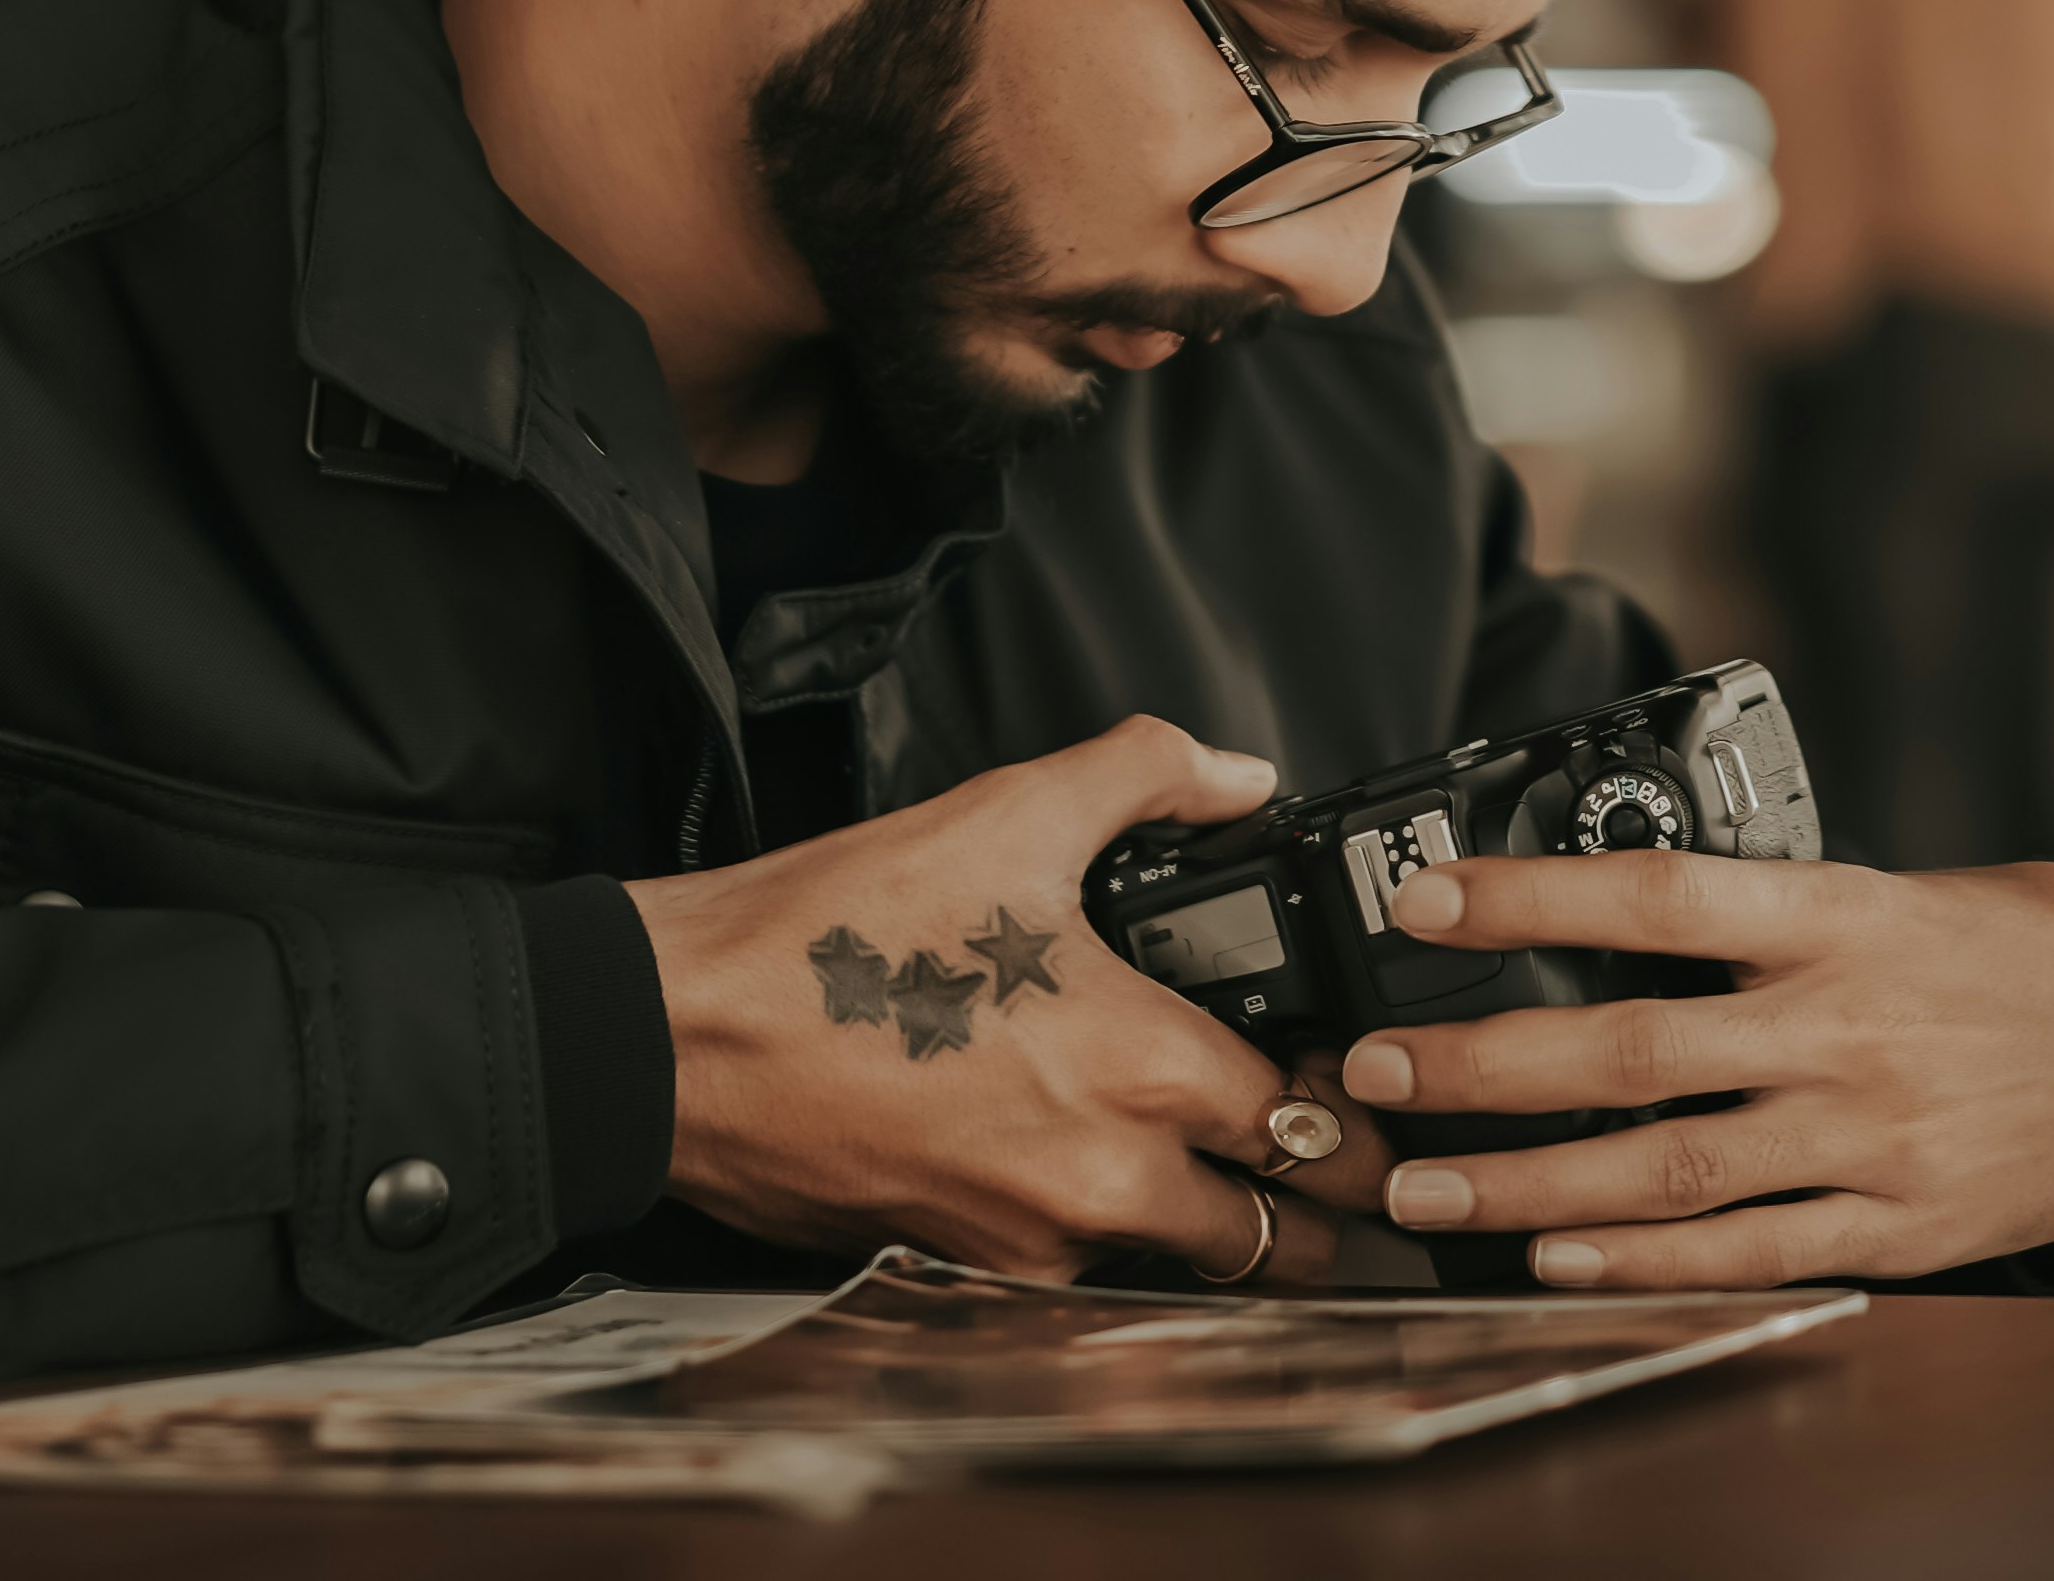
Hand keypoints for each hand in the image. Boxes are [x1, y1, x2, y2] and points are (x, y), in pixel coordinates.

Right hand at [631, 716, 1399, 1282]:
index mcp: (1142, 1070)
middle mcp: (1107, 1185)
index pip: (1322, 1132)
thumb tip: (1234, 774)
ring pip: (1186, 1271)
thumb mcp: (1005, 813)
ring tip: (1221, 1171)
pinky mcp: (969, 1273)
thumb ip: (1145, 775)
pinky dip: (1106, 1241)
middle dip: (1324, 1210)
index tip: (1374, 1094)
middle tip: (1333, 1162)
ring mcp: (1037, 1246)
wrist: (679, 1039)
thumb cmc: (828, 935)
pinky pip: (1083, 1279)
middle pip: (1283, 1241)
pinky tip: (1084, 1171)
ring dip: (1219, 1235)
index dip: (1362, 1112)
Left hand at [1338, 855, 2053, 1287]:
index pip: (1653, 896)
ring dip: (1528, 1187)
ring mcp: (1871, 1137)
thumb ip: (1766, 911)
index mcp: (1839, 917)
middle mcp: (1844, 1027)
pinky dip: (1644, 1263)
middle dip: (1481, 1067)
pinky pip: (1750, 1250)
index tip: (1424, 899)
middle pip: (1629, 1047)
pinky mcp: (1903, 1225)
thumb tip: (1609, 917)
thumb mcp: (1895, 885)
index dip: (1528, 895)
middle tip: (1370, 1075)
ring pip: (1666, 1170)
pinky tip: (1559, 1261)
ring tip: (1423, 1188)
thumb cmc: (2028, 945)